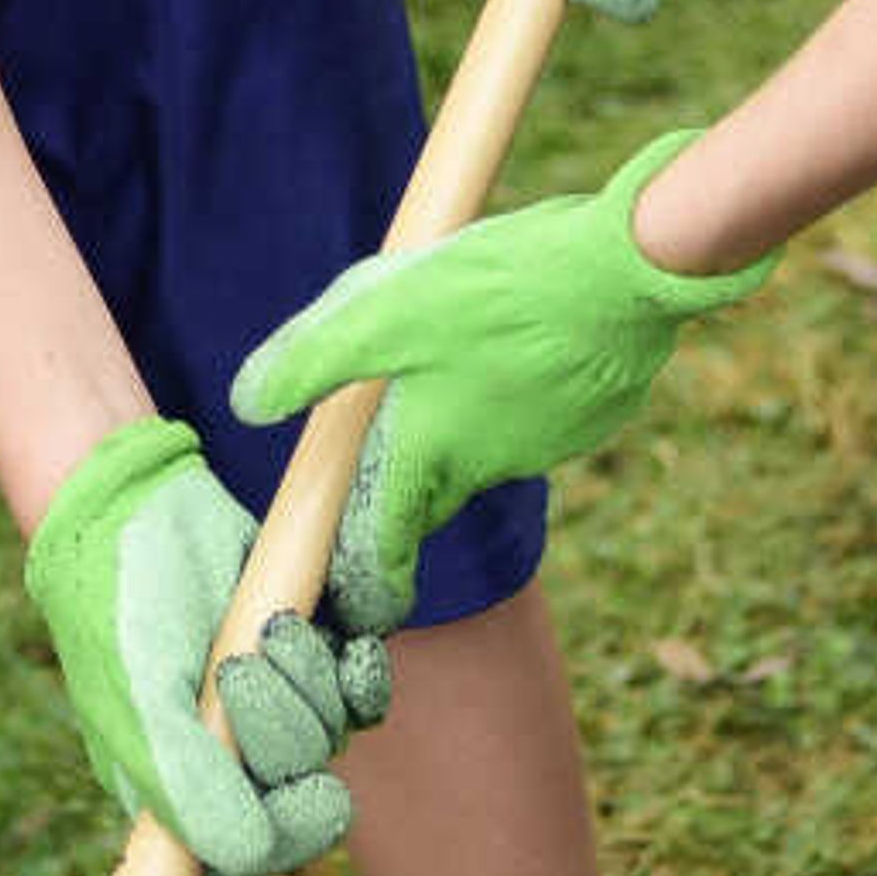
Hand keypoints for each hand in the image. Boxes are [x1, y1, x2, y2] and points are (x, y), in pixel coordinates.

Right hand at [23, 417, 394, 875]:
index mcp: (180, 786)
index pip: (257, 847)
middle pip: (301, 780)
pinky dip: (360, 666)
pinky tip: (349, 638)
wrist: (139, 506)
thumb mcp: (141, 700)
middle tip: (240, 662)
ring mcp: (270, 699)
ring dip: (316, 680)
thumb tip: (245, 856)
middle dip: (289, 725)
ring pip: (334, 728)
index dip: (294, 830)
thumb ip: (188, 784)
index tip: (315, 792)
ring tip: (271, 624)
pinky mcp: (303, 650)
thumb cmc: (122, 609)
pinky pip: (358, 684)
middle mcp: (230, 754)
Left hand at [230, 131, 773, 631]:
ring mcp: (548, 444)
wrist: (626, 270)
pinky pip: (540, 418)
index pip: (385, 543)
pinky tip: (529, 336)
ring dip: (466, 424)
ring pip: (486, 450)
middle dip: (405, 495)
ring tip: (466, 350)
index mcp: (430, 449)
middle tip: (388, 455)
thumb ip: (311, 359)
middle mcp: (488, 464)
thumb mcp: (383, 309)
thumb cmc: (497, 290)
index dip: (365, 581)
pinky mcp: (590, 415)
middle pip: (430, 497)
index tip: (359, 605)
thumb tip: (250, 402)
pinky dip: (522, 394)